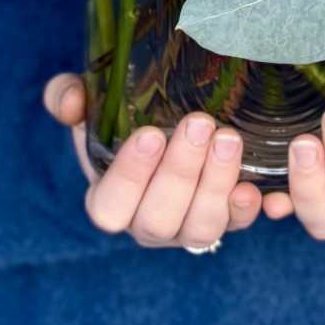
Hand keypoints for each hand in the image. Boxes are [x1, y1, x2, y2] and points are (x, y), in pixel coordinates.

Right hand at [43, 74, 261, 249]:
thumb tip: (71, 101)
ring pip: (201, 228)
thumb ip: (67, 96)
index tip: (150, 134)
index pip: (111, 206)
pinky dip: (249, 210)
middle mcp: (147, 224)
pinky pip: (239, 225)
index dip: (130, 176)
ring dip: (216, 185)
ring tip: (229, 139)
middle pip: (159, 219)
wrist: (169, 124)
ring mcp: (186, 228)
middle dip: (181, 172)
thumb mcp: (91, 104)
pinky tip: (257, 187)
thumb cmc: (123, 119)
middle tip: (201, 124)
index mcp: (109, 200)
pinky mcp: (226, 221)